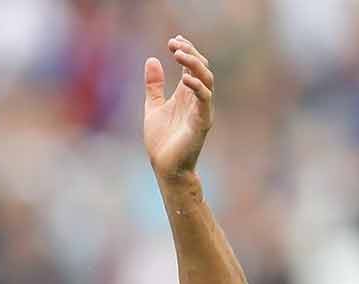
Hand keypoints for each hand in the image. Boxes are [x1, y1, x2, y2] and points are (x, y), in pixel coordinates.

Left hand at [144, 35, 213, 179]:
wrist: (165, 167)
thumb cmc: (162, 141)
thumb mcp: (153, 107)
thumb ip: (154, 86)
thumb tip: (151, 60)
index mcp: (186, 95)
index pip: (192, 66)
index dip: (186, 51)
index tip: (173, 40)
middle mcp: (196, 100)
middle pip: (202, 68)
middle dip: (190, 54)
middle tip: (175, 44)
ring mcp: (201, 110)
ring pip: (207, 80)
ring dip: (194, 65)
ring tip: (180, 54)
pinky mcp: (202, 122)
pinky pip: (205, 100)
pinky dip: (197, 88)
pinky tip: (185, 79)